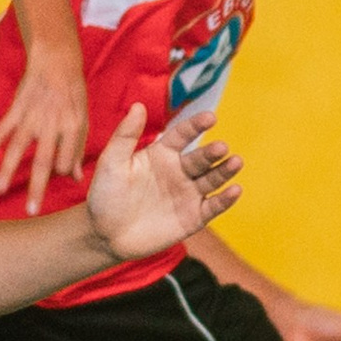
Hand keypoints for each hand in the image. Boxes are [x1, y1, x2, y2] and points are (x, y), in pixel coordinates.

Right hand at [0, 41, 89, 213]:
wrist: (56, 60)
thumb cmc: (73, 92)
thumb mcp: (83, 119)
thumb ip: (77, 149)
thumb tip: (75, 179)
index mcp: (73, 127)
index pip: (65, 160)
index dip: (60, 172)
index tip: (56, 178)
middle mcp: (52, 124)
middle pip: (43, 160)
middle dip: (36, 186)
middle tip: (31, 211)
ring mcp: (32, 116)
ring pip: (18, 147)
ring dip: (7, 170)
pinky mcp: (17, 108)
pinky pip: (2, 129)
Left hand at [82, 100, 239, 262]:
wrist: (104, 235)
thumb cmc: (105, 196)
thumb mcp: (111, 163)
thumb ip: (125, 135)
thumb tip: (138, 105)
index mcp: (162, 154)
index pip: (182, 135)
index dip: (195, 126)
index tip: (210, 117)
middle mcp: (179, 171)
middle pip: (201, 158)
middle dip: (212, 152)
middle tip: (221, 147)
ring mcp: (188, 193)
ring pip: (212, 179)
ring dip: (225, 170)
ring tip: (236, 161)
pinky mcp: (193, 217)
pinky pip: (213, 207)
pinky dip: (225, 199)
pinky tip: (235, 190)